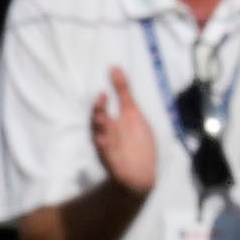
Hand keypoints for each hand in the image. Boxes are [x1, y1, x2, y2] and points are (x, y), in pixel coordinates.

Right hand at [91, 67, 161, 197]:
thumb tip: (115, 68)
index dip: (100, 102)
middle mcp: (107, 134)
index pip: (102, 110)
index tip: (103, 93)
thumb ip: (124, 92)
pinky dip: (105, 148)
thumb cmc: (136, 140)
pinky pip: (106, 154)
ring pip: (100, 137)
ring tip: (102, 118)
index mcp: (112, 123)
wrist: (141, 172)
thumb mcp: (133, 114)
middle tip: (101, 102)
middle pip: (98, 122)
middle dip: (98, 113)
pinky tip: (104, 141)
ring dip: (100, 128)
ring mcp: (109, 147)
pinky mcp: (113, 161)